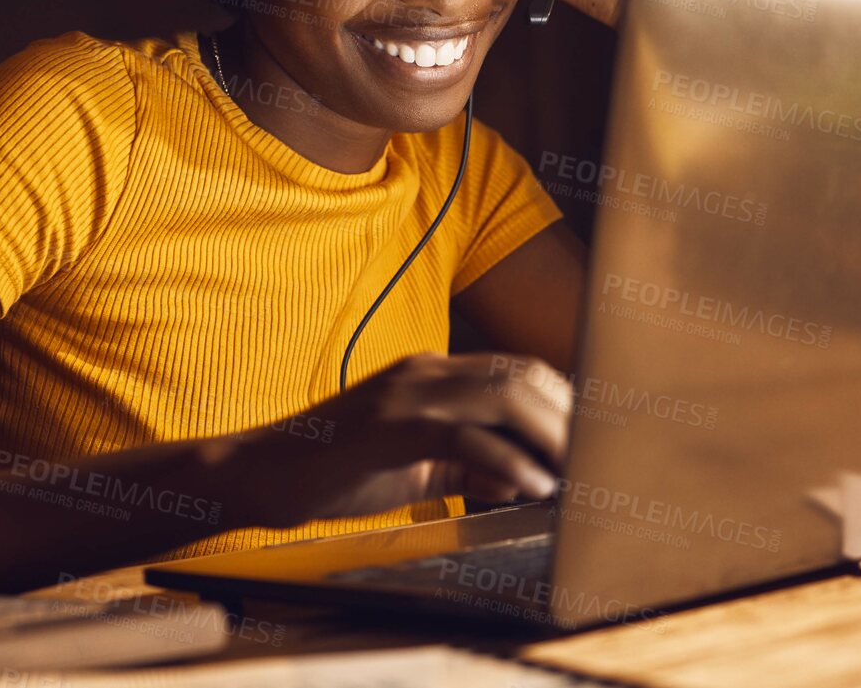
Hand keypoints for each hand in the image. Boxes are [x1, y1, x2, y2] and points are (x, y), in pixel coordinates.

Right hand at [227, 352, 572, 529]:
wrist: (264, 472)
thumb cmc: (336, 470)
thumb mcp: (414, 465)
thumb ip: (466, 466)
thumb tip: (521, 477)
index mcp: (430, 374)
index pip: (516, 372)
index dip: (562, 401)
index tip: (592, 439)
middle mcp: (424, 372)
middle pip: (520, 377)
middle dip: (568, 418)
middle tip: (597, 461)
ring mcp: (406, 394)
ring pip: (502, 397)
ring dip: (549, 436)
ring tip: (574, 474)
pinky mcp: (390, 426)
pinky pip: (463, 435)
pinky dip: (505, 460)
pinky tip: (530, 487)